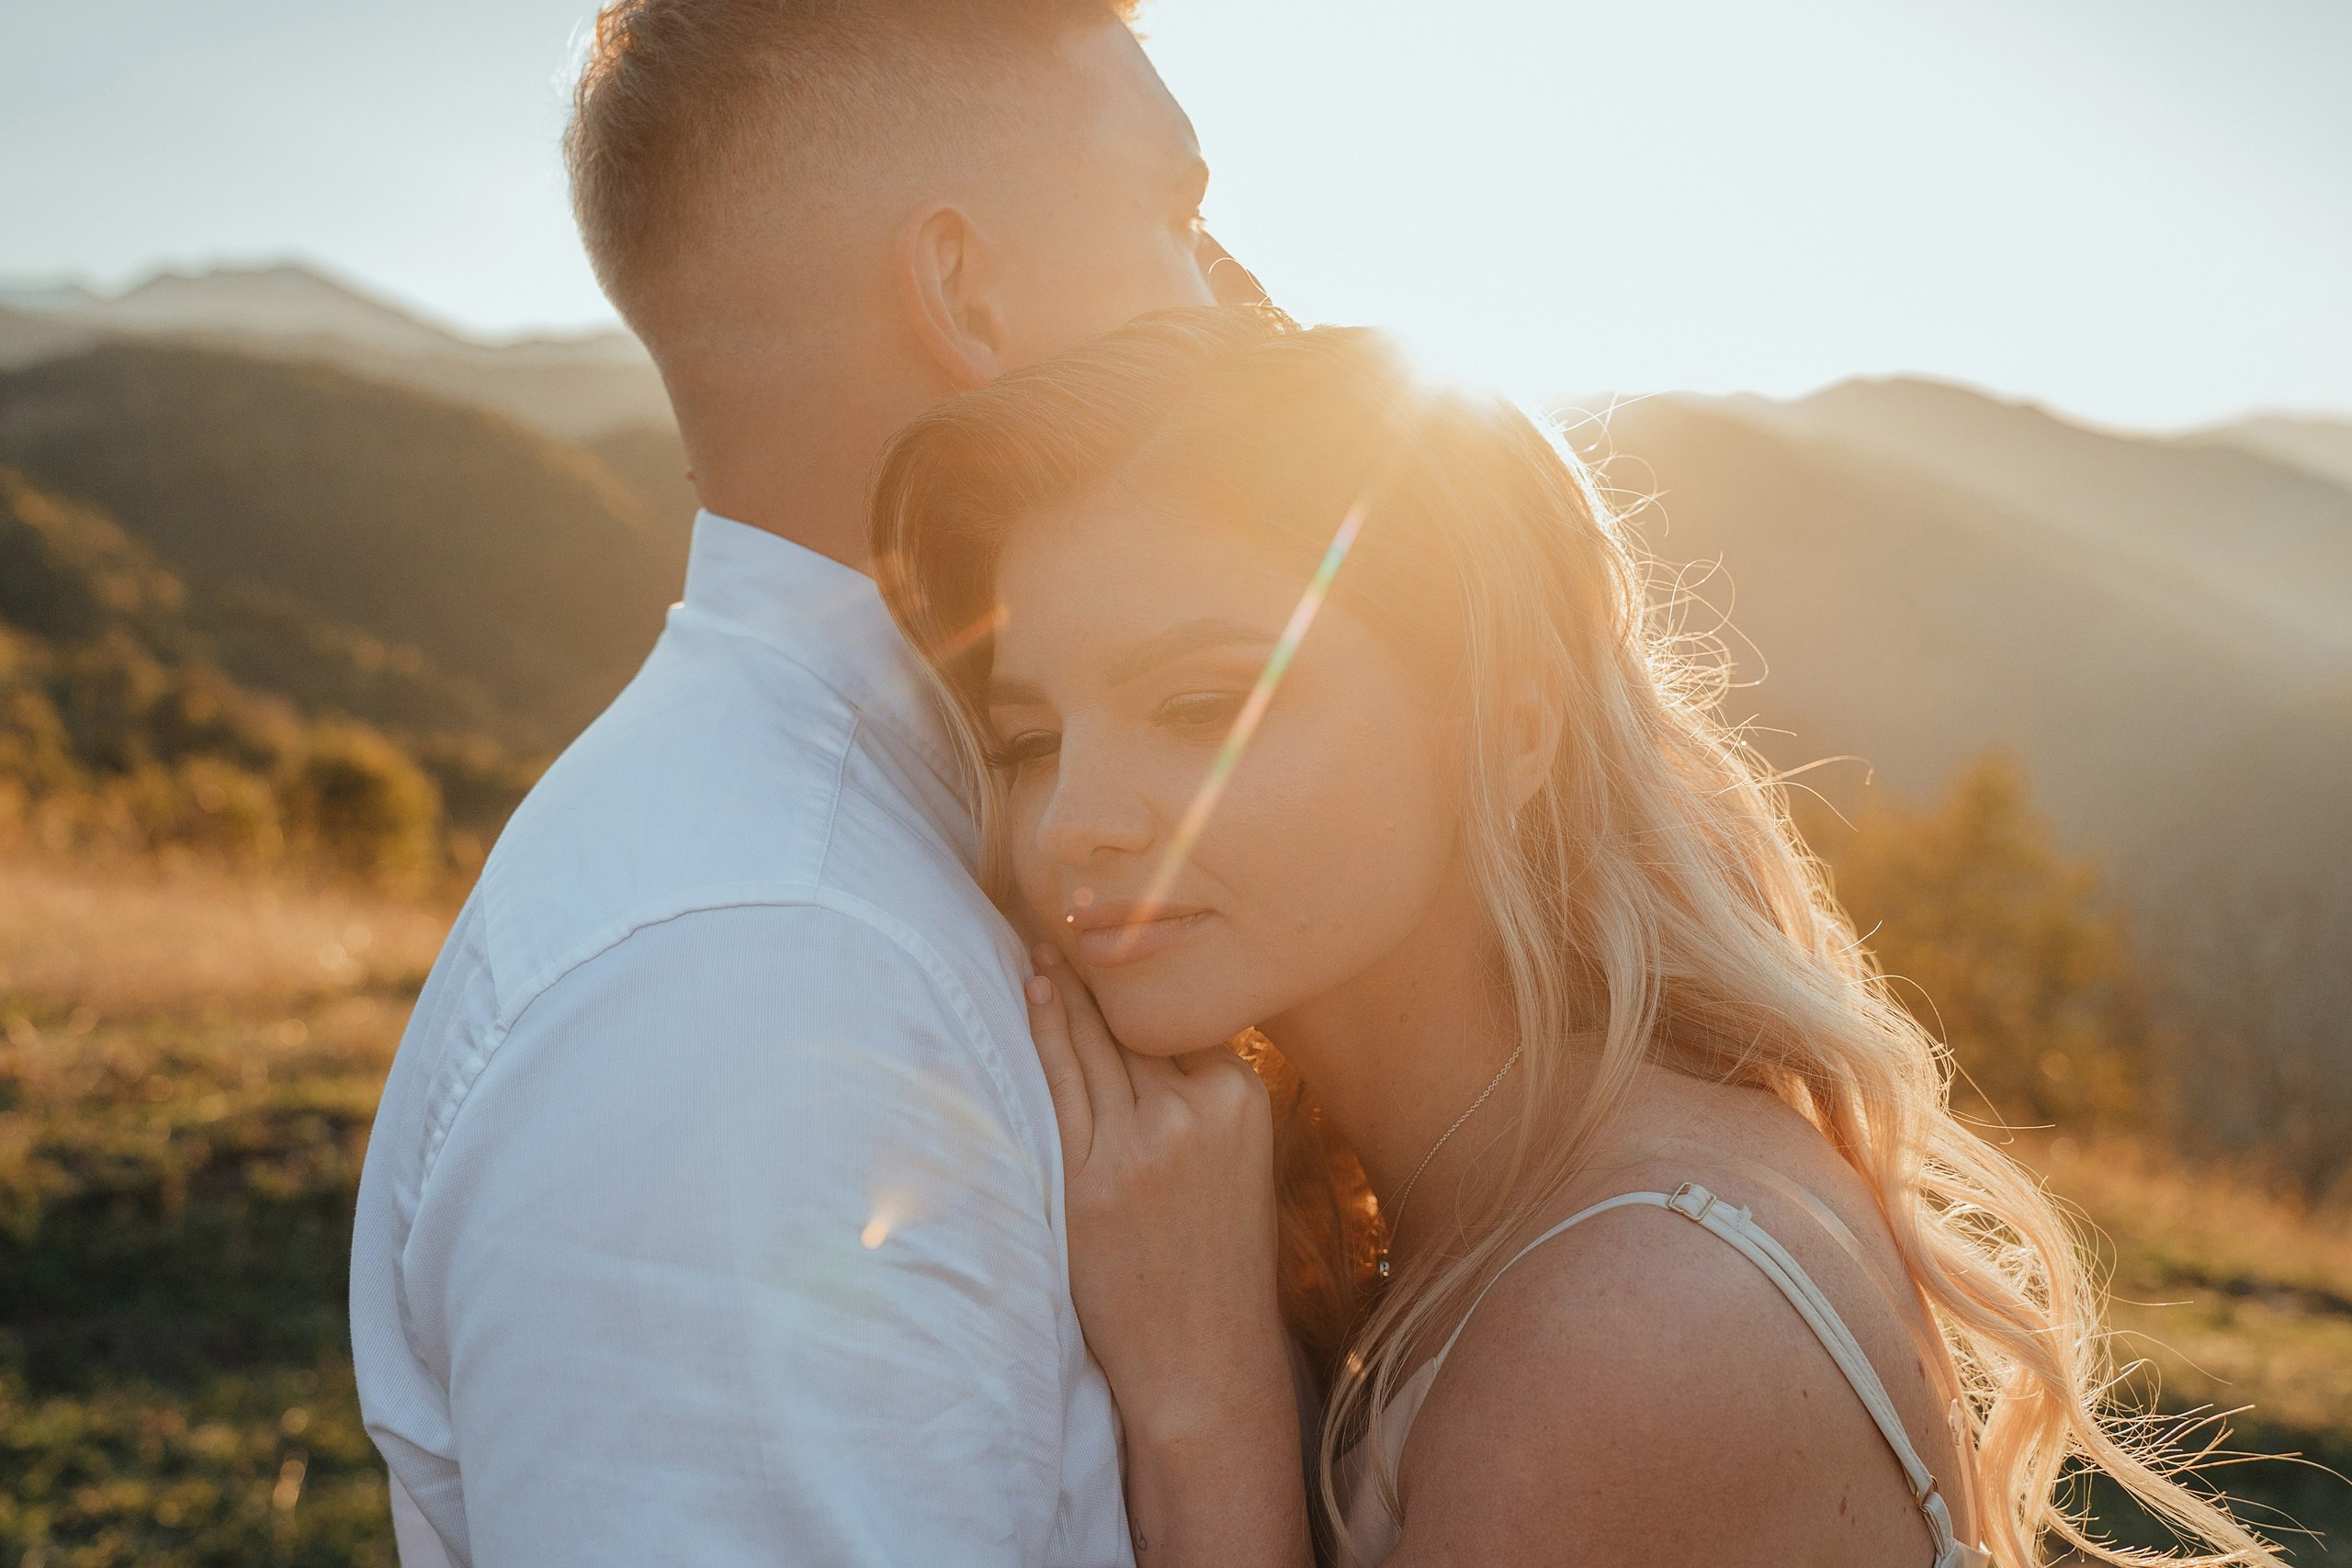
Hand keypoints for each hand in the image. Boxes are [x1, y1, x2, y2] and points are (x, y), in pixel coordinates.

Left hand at [1025, 944, 1308, 1567]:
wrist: (1204, 1363)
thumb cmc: (1221, 1266)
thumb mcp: (1242, 1163)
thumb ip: (1209, 1097)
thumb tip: (1163, 1036)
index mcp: (1242, 1099)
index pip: (1183, 1017)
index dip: (1148, 974)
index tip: (1125, 924)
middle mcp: (1194, 1111)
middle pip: (1134, 1019)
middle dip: (1102, 964)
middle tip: (1067, 904)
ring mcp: (1139, 1144)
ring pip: (1093, 1041)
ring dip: (1062, 985)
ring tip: (1039, 939)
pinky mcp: (1089, 1178)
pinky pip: (1058, 1084)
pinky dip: (1042, 1031)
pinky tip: (1030, 991)